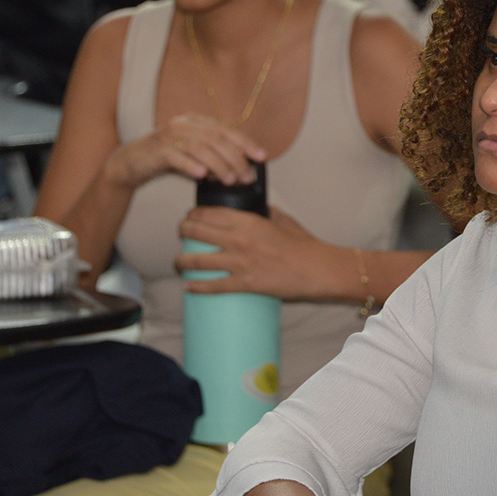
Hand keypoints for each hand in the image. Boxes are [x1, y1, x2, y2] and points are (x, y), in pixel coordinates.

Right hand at [103, 112, 267, 190]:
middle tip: (247, 177)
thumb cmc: (169, 159)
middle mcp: (184, 124)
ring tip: (230, 180)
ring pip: (200, 148)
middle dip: (236, 158)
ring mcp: (170, 136)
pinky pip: (177, 157)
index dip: (246, 142)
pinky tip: (202, 176)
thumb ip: (216, 156)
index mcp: (197, 121)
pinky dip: (191, 166)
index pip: (227, 130)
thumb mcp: (195, 154)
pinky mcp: (158, 150)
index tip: (262, 157)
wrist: (133, 162)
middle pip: (217, 139)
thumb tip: (244, 169)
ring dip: (219, 165)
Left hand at [177, 205, 347, 300]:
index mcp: (248, 220)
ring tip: (178, 263)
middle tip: (181, 234)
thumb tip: (258, 208)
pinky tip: (187, 287)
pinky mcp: (245, 284)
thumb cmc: (305, 245)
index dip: (193, 213)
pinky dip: (196, 287)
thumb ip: (267, 212)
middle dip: (182, 232)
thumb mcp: (285, 220)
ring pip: (196, 260)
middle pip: (195, 231)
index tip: (190, 216)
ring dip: (181, 262)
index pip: (208, 212)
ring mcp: (240, 262)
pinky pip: (213, 286)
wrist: (318, 269)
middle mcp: (238, 239)